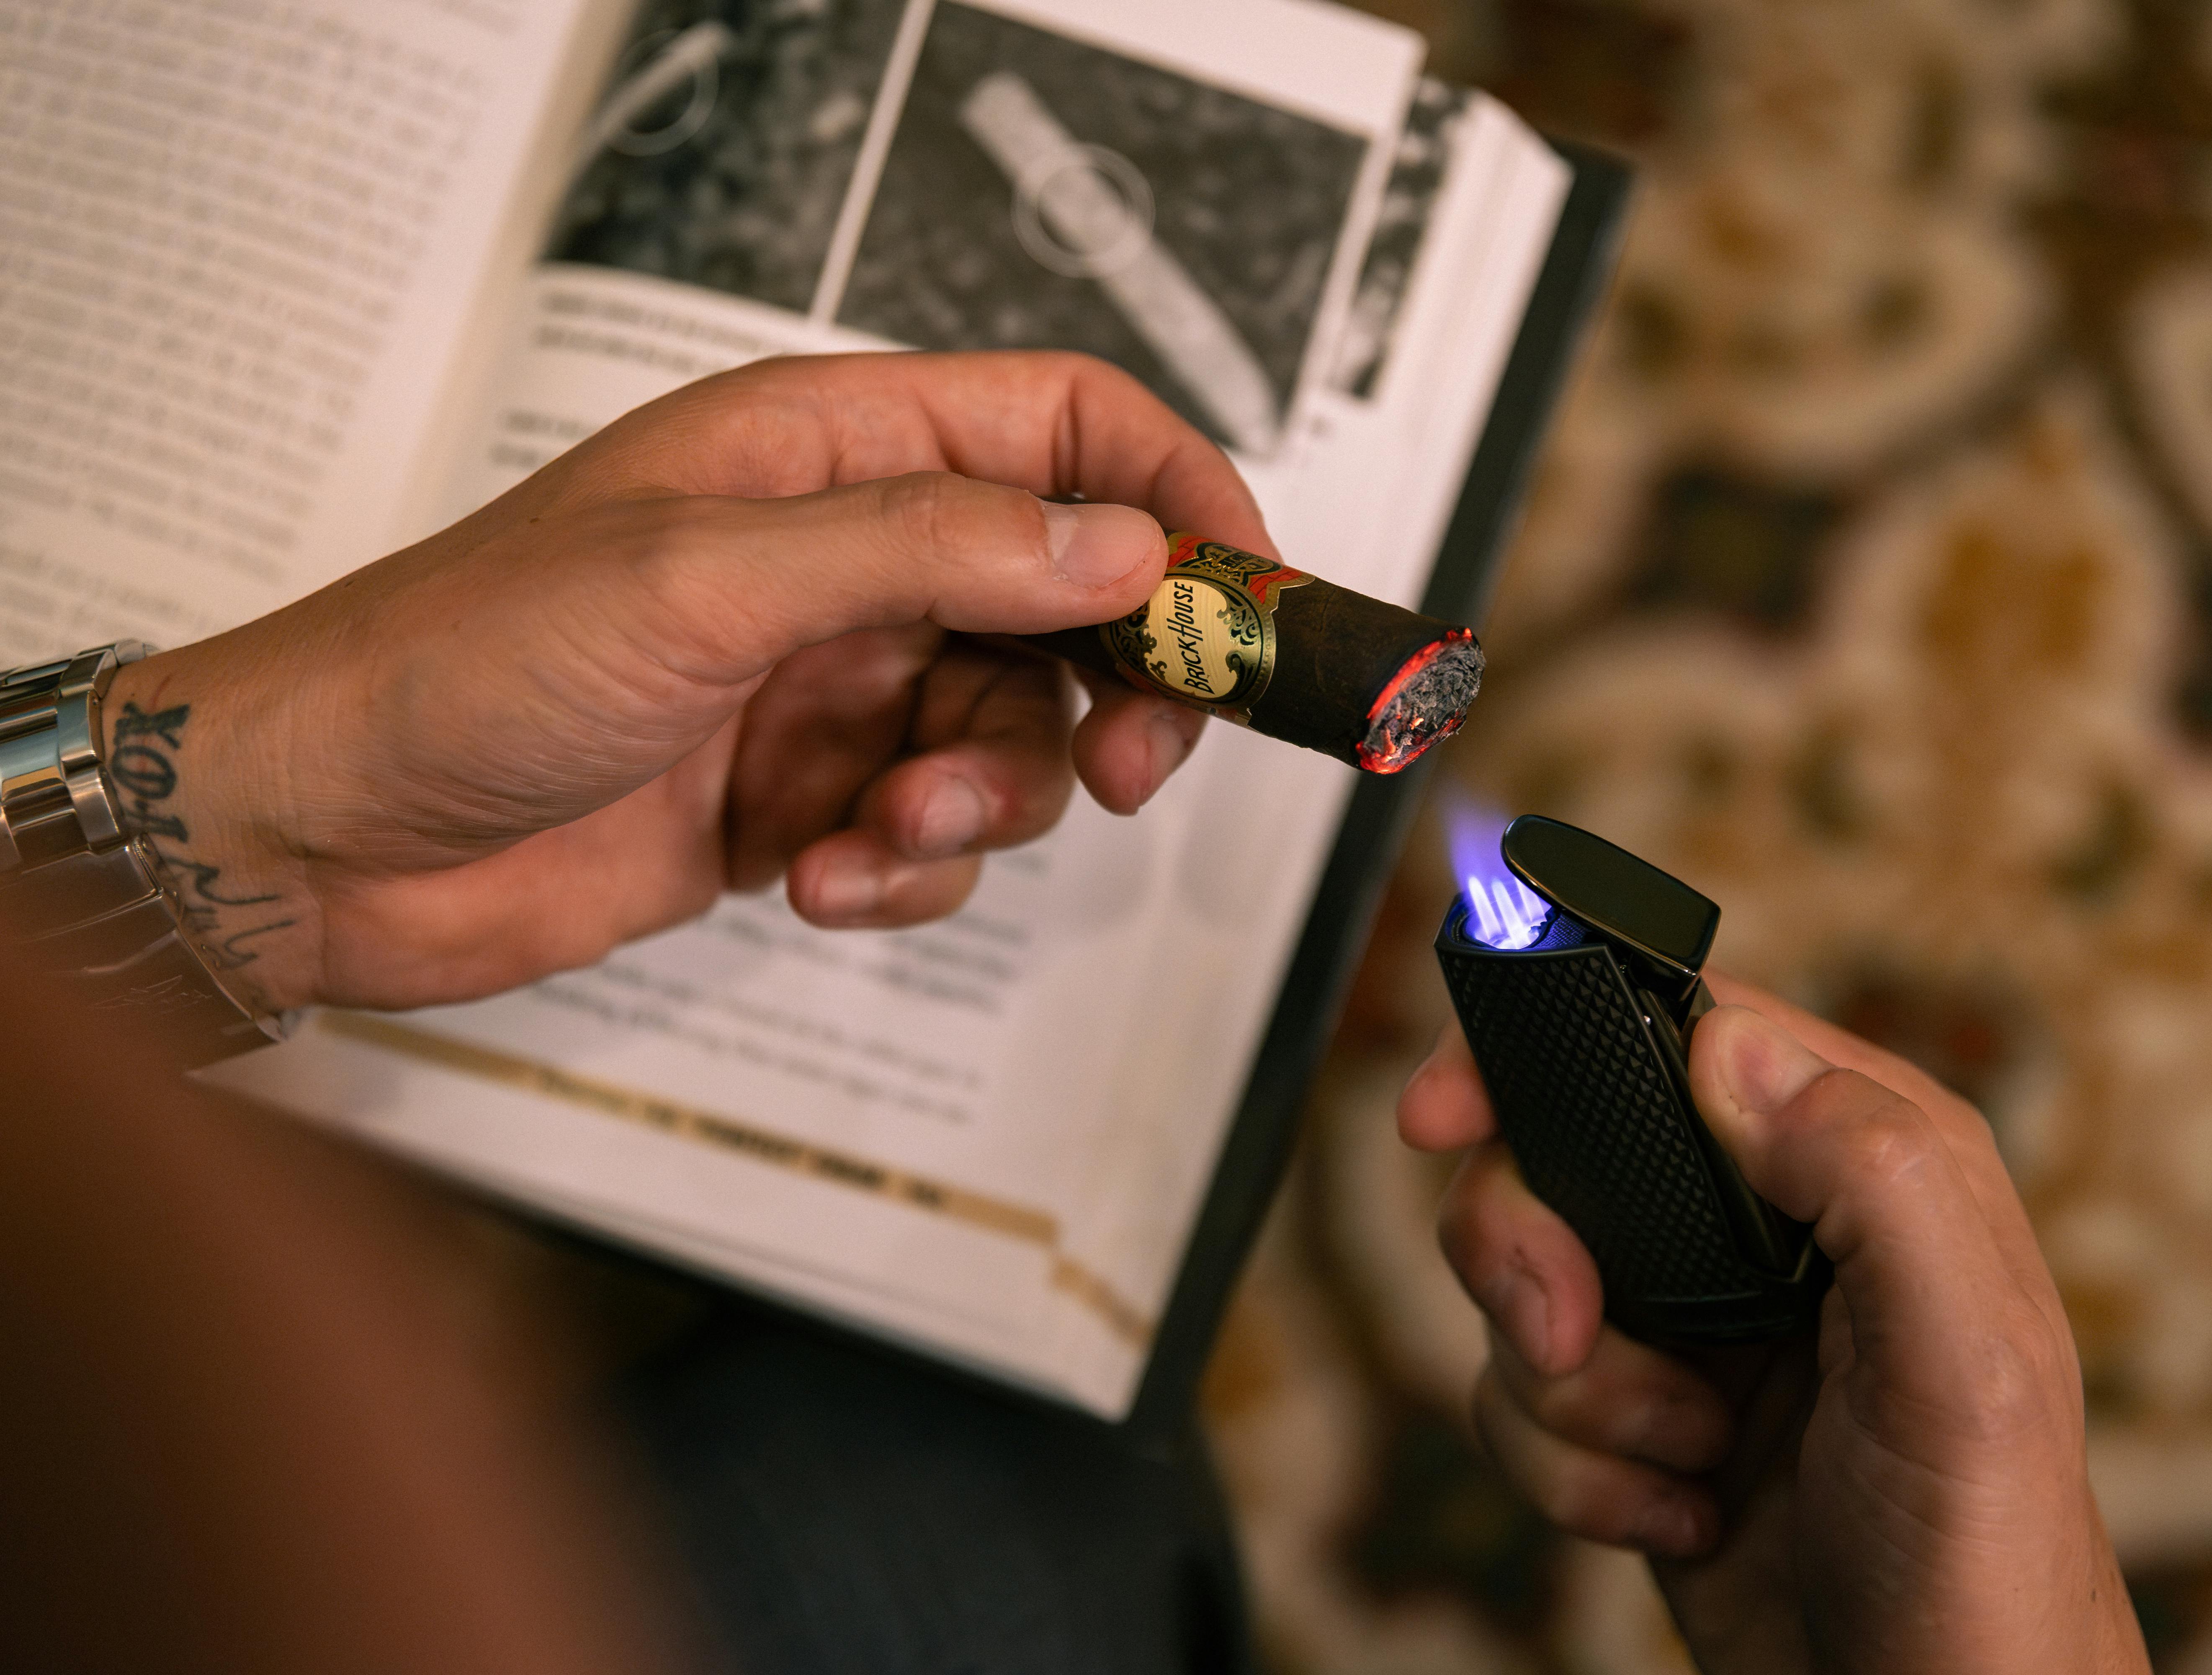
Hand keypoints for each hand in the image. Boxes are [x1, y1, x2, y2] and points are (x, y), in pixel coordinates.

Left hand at [106, 351, 1265, 1014]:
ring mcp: (834, 683)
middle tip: (1127, 773)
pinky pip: (936, 833)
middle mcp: (852, 559)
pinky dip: (906, 868)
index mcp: (833, 450)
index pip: (1071, 428)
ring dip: (983, 801)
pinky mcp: (810, 798)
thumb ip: (934, 548)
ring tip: (877, 828)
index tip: (1243, 609)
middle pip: (1078, 601)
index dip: (1179, 500)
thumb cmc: (469, 663)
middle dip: (1114, 695)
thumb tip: (1125, 540)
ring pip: (1017, 737)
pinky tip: (815, 880)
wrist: (328, 838)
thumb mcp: (713, 579)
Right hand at [1398, 974, 2148, 1673]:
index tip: (1443, 1114)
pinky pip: (1521, 1399)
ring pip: (1523, 1282)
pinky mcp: (1642, 1417)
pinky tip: (1675, 1511)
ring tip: (1682, 1456)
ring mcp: (1698, 1322)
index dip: (1539, 1052)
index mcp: (1861, 1160)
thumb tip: (1731, 1048)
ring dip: (1573, 1394)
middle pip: (1558, 1154)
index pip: (1672, 1031)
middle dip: (1532, 1256)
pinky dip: (1573, 1472)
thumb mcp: (1968, 1360)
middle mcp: (1769, 1223)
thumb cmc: (1986, 1562)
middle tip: (1568, 1334)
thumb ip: (1874, 1178)